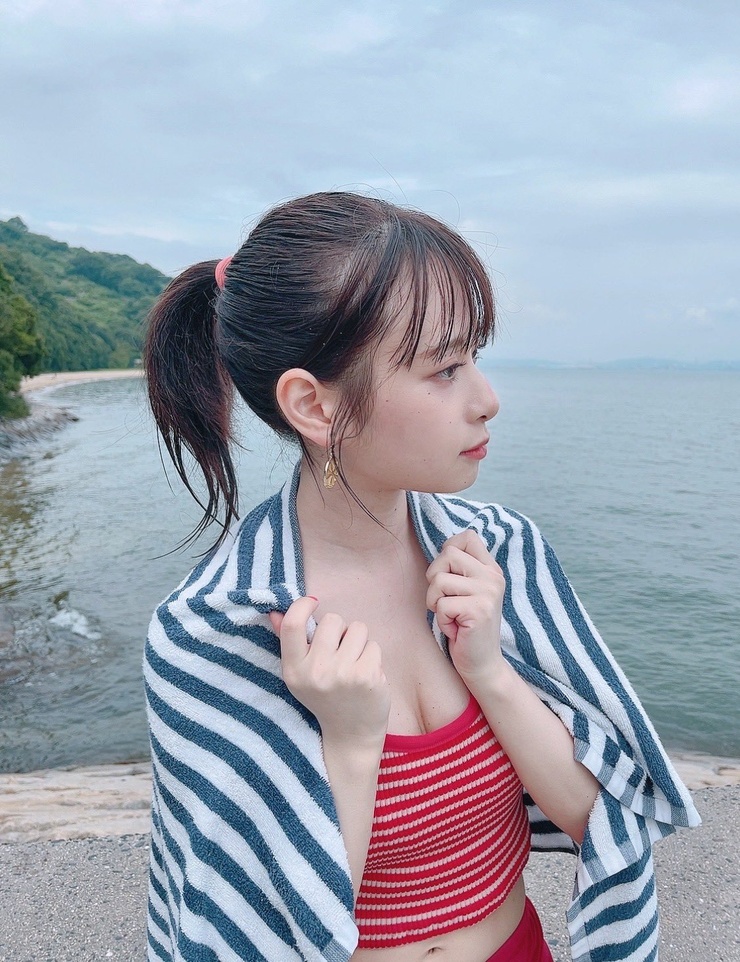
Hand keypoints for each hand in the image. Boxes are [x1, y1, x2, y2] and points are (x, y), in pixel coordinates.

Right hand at [269, 597, 389, 747]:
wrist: (350, 735)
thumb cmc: (325, 697)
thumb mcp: (300, 674)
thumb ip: (289, 642)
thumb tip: (276, 612)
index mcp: (294, 670)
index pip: (293, 624)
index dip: (303, 605)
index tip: (313, 603)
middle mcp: (316, 671)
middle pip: (332, 620)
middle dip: (340, 630)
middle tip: (339, 653)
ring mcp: (342, 674)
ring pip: (357, 628)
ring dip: (358, 642)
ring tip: (353, 664)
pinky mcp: (367, 676)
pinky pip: (373, 645)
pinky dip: (372, 656)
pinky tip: (365, 675)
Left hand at [425, 530, 506, 687]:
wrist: (482, 664)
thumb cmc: (466, 627)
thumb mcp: (467, 592)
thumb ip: (461, 570)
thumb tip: (443, 547)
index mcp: (491, 569)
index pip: (467, 536)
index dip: (448, 549)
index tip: (448, 573)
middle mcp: (493, 577)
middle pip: (447, 554)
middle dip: (434, 579)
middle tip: (446, 601)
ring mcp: (488, 592)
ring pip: (439, 580)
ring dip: (436, 603)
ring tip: (452, 616)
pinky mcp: (479, 610)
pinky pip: (442, 604)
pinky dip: (442, 620)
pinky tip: (456, 629)